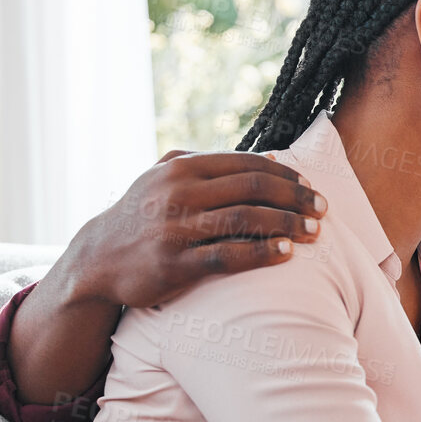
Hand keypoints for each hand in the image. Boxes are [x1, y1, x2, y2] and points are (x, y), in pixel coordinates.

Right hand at [69, 149, 328, 308]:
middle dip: (295, 199)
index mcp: (181, 169)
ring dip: (286, 225)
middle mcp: (178, 194)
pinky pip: (227, 256)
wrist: (97, 259)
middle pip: (252, 189)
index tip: (311, 187)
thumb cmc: (143, 214)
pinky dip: (261, 253)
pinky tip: (286, 254)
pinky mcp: (175, 263)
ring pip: (244, 220)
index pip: (246, 165)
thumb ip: (211, 164)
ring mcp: (176, 229)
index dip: (285, 176)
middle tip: (323, 210)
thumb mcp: (165, 178)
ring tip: (315, 233)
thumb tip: (272, 158)